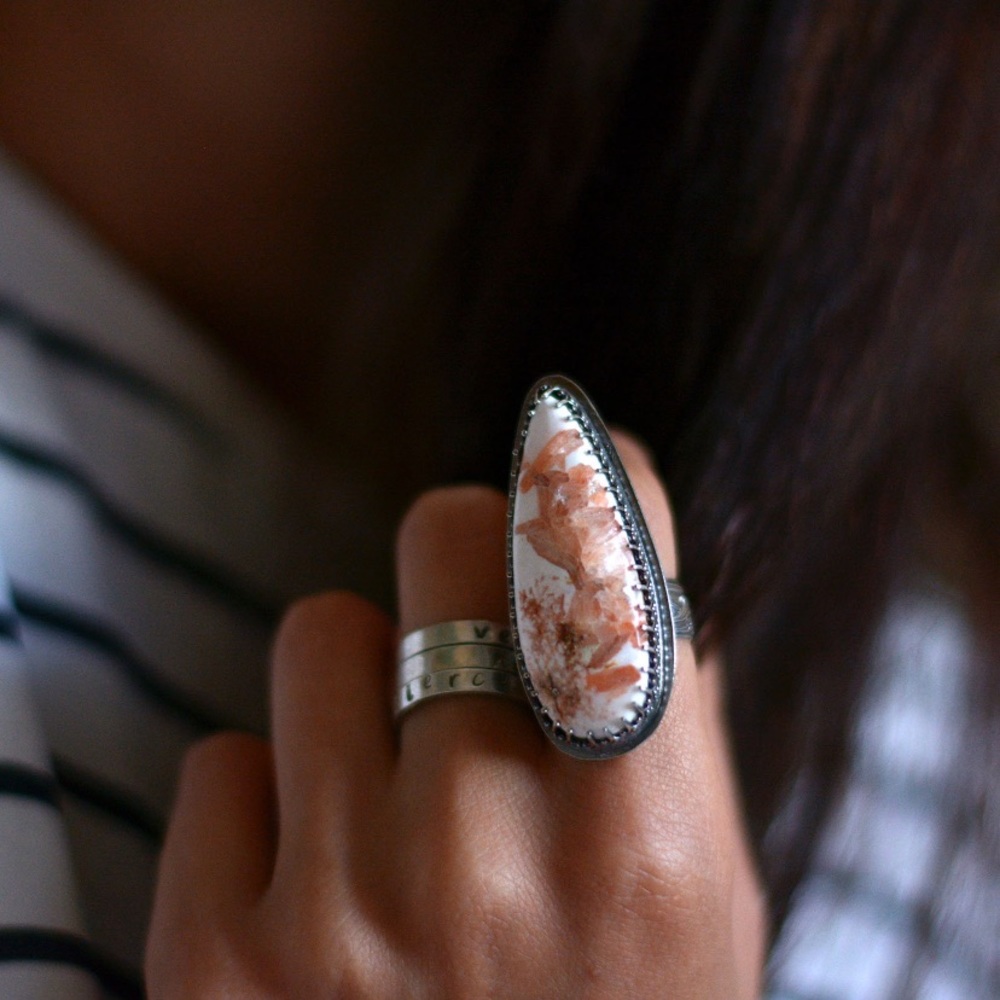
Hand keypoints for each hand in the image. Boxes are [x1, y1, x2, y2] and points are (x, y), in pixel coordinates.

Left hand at [145, 435, 765, 997]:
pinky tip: (318, 879)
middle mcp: (484, 859)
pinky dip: (271, 796)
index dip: (589, 467)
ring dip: (365, 679)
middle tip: (477, 607)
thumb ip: (670, 724)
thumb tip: (618, 556)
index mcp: (639, 844)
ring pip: (320, 628)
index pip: (603, 546)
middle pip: (441, 530)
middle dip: (466, 545)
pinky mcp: (213, 958)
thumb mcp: (708, 906)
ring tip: (397, 780)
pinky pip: (223, 757)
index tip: (576, 451)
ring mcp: (337, 907)